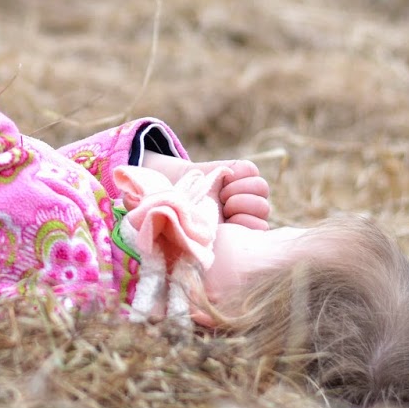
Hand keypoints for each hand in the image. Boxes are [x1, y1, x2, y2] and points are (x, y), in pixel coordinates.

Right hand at [136, 151, 270, 230]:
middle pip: (263, 214)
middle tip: (224, 206)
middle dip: (244, 209)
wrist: (172, 187)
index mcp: (235, 235)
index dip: (249, 228)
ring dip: (242, 193)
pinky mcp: (242, 173)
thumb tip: (145, 227)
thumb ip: (161, 231)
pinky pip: (253, 172)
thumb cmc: (169, 213)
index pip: (261, 235)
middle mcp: (244, 216)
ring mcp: (246, 195)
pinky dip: (240, 175)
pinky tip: (224, 179)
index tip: (226, 223)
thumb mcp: (168, 227)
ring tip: (222, 194)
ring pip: (262, 193)